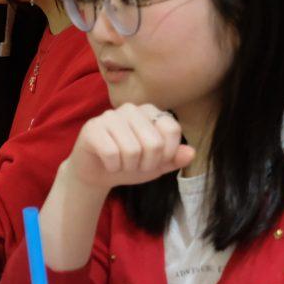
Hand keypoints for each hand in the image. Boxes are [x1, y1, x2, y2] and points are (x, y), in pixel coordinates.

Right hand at [66, 104, 193, 190]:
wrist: (96, 174)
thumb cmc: (128, 165)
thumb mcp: (156, 165)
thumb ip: (174, 158)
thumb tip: (191, 152)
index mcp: (149, 112)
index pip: (172, 129)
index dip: (168, 153)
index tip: (156, 161)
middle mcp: (130, 109)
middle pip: (154, 143)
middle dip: (147, 164)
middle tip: (136, 165)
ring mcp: (109, 116)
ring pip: (132, 150)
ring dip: (128, 166)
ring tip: (121, 164)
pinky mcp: (92, 128)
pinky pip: (112, 153)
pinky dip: (113, 167)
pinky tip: (108, 163)